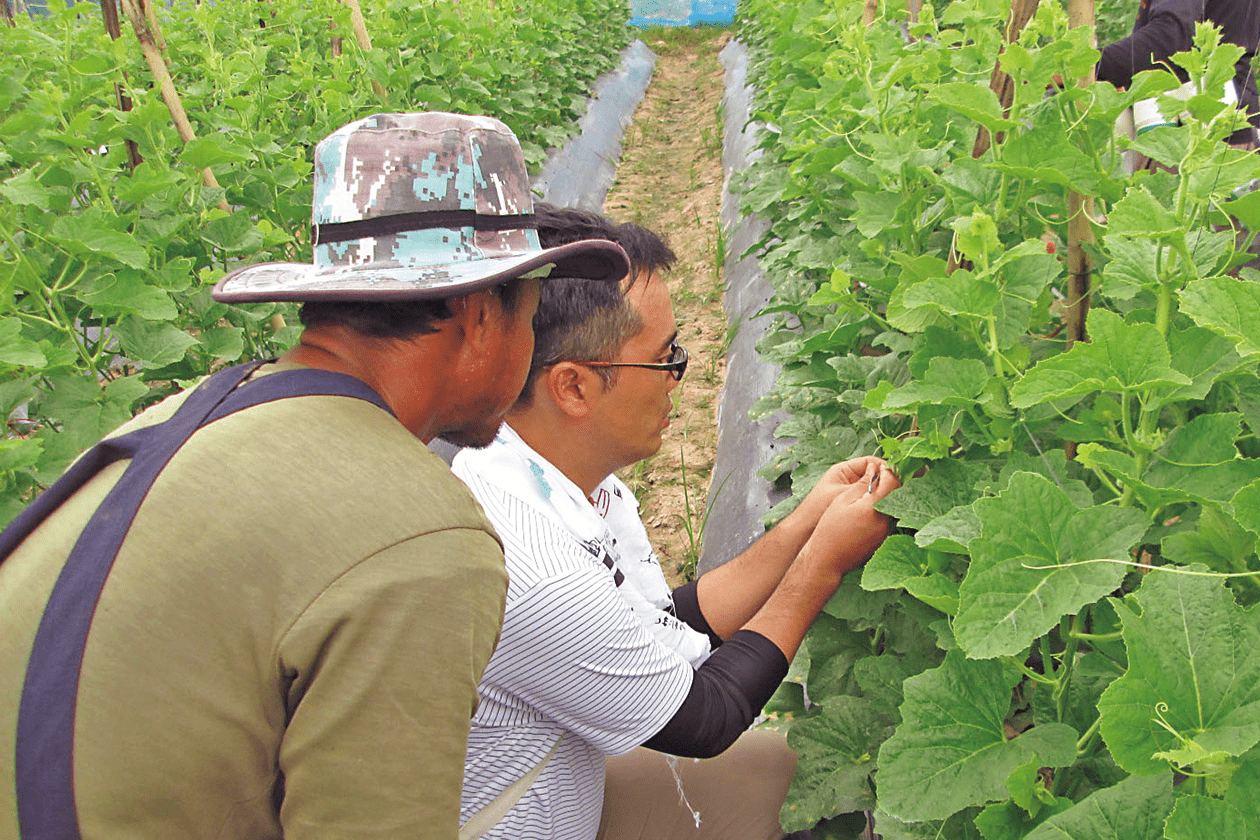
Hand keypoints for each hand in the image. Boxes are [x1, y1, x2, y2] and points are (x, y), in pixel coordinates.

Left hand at [793, 455, 892, 531]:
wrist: (804, 532)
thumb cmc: (818, 509)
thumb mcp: (843, 493)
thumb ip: (865, 484)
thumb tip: (888, 474)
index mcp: (844, 470)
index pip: (871, 462)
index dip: (885, 467)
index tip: (899, 474)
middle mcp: (849, 480)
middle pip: (874, 476)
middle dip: (886, 481)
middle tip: (902, 488)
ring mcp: (852, 494)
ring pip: (874, 490)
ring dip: (883, 494)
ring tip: (896, 500)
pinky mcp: (854, 508)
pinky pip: (870, 502)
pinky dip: (878, 505)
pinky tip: (886, 511)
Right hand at [803, 460, 898, 579]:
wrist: (827, 559)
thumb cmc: (830, 529)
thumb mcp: (843, 500)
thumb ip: (862, 484)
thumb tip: (875, 469)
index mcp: (874, 508)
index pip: (892, 480)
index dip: (887, 469)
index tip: (880, 465)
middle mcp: (885, 521)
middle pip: (898, 494)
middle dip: (891, 480)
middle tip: (882, 473)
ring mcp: (887, 532)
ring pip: (895, 507)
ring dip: (889, 495)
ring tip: (876, 488)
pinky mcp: (884, 540)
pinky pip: (890, 519)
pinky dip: (885, 509)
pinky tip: (873, 507)